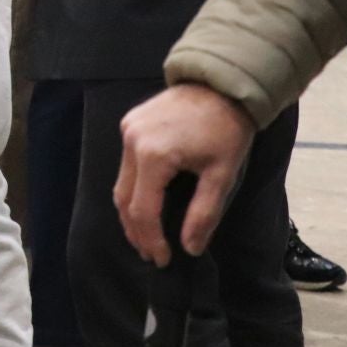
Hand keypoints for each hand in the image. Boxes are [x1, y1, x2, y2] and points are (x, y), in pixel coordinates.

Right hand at [114, 83, 254, 265]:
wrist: (218, 85)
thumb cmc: (226, 131)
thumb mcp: (222, 176)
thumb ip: (204, 214)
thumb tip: (190, 248)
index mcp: (154, 156)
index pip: (143, 210)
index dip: (151, 239)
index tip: (163, 260)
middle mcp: (132, 143)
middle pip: (124, 199)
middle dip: (136, 231)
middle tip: (152, 254)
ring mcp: (127, 131)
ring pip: (121, 183)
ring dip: (131, 212)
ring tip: (147, 235)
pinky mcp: (128, 124)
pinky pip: (125, 165)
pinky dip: (133, 189)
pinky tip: (147, 201)